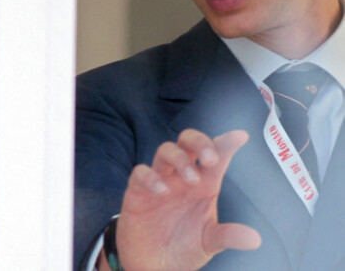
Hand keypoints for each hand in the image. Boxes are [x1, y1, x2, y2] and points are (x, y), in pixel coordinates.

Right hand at [99, 129, 260, 270]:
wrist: (153, 265)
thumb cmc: (183, 245)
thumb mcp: (209, 242)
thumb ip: (228, 236)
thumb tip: (255, 239)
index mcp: (204, 183)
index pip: (215, 155)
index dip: (226, 143)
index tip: (241, 136)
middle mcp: (181, 176)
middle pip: (187, 141)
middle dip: (199, 142)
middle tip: (210, 159)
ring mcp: (159, 180)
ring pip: (165, 150)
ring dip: (180, 159)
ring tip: (192, 180)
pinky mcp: (138, 191)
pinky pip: (140, 172)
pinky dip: (150, 177)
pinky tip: (162, 191)